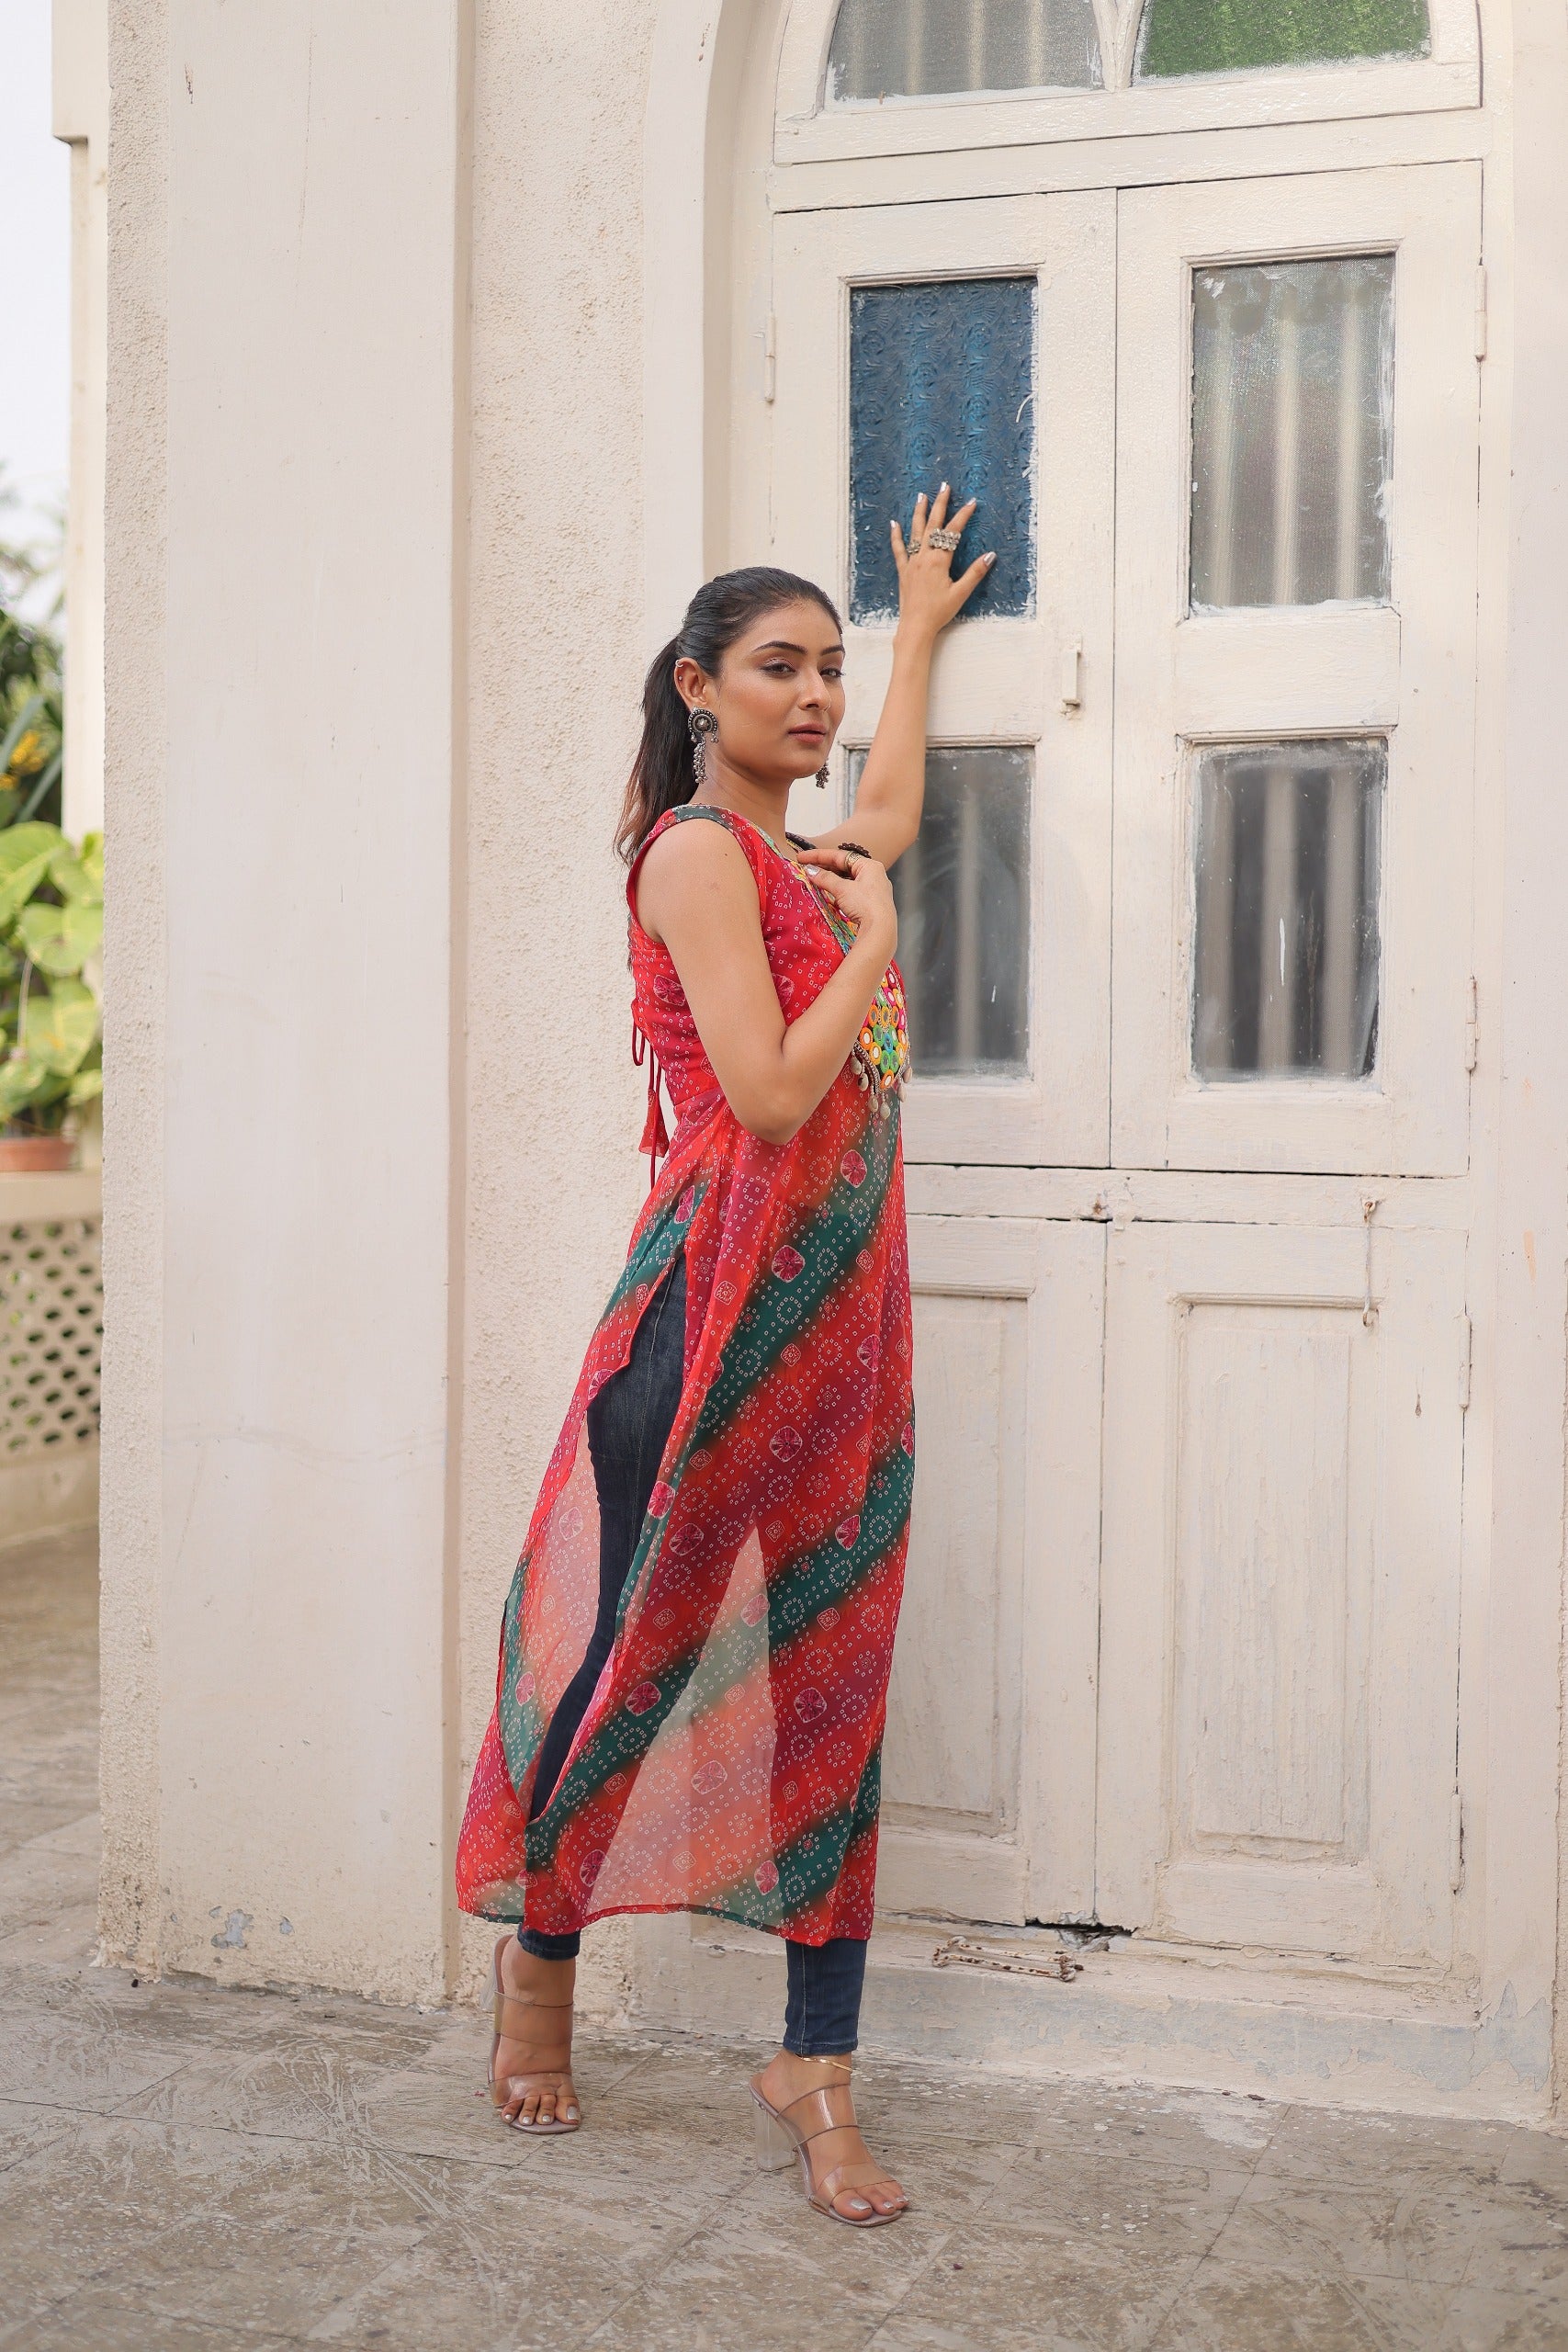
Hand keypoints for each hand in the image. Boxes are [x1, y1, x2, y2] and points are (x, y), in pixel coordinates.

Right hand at [801, 845, 897, 959]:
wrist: (880, 930)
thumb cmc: (866, 905)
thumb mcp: (842, 889)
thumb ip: (825, 878)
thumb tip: (810, 870)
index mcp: (870, 866)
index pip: (840, 856)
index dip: (819, 856)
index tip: (803, 857)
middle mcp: (874, 875)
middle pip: (844, 867)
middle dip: (825, 869)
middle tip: (807, 870)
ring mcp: (873, 890)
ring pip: (847, 881)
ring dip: (831, 881)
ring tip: (815, 882)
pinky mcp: (871, 904)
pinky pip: (851, 893)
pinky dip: (839, 893)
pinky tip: (829, 897)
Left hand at [891, 483, 994, 645]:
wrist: (915, 626)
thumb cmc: (938, 612)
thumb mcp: (961, 593)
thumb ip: (975, 573)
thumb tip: (990, 556)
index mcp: (939, 561)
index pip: (953, 532)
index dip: (963, 516)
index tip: (971, 503)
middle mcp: (924, 557)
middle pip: (933, 525)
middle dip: (940, 504)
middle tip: (944, 486)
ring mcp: (912, 563)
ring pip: (915, 532)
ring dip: (920, 513)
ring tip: (922, 496)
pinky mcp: (903, 571)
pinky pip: (899, 549)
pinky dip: (896, 536)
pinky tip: (894, 524)